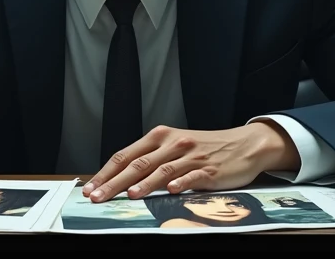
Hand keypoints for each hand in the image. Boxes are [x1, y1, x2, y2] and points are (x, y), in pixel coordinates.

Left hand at [83, 122, 299, 202]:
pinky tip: (170, 191)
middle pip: (138, 164)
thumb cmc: (205, 148)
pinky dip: (180, 183)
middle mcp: (173, 144)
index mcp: (160, 137)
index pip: (126, 155)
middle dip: (115, 182)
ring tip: (129, 195)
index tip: (91, 188)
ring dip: (144, 184)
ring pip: (162, 170)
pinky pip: (192, 176)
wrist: (243, 144)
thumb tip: (121, 180)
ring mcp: (191, 157)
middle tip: (98, 197)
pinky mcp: (209, 170)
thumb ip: (151, 161)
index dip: (106, 172)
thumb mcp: (175, 148)